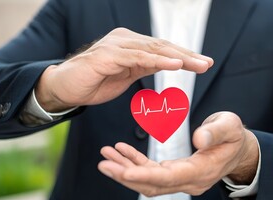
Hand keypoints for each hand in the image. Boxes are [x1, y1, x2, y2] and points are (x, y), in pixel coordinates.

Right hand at [36, 27, 212, 111]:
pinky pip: (137, 57)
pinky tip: (174, 64)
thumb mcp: (127, 74)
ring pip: (153, 49)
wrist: (66, 88)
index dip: (184, 55)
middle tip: (207, 63)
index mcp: (132, 44)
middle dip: (187, 55)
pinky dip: (157, 60)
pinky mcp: (108, 55)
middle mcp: (126, 39)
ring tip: (197, 64)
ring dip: (178, 57)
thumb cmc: (95, 81)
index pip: (163, 49)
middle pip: (162, 46)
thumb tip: (167, 63)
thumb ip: (145, 66)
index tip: (203, 63)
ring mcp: (117, 45)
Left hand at [98, 112, 258, 196]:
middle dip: (126, 175)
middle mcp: (190, 181)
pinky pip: (152, 172)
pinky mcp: (176, 174)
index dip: (145, 176)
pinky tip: (122, 152)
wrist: (238, 151)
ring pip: (149, 181)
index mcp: (203, 171)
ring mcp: (182, 180)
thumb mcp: (230, 127)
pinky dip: (135, 163)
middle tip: (104, 163)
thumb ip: (216, 132)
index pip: (170, 178)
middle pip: (154, 184)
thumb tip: (198, 138)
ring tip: (106, 157)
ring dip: (126, 170)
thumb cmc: (234, 137)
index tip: (123, 172)